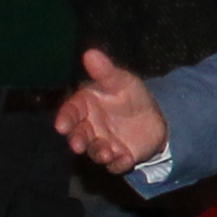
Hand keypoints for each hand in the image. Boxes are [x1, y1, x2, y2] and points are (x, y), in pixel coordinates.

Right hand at [62, 46, 169, 173]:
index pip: (70, 112)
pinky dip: (120, 163)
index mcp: (85, 106)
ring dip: (99, 153)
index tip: (61, 126)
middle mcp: (90, 127)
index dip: (65, 119)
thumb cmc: (129, 94)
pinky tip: (126, 159)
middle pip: (78, 135)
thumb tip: (90, 53)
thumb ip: (105, 71)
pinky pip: (117, 164)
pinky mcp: (120, 157)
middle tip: (77, 145)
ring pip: (96, 152)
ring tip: (107, 152)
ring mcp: (104, 143)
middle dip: (77, 141)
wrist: (154, 115)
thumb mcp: (120, 80)